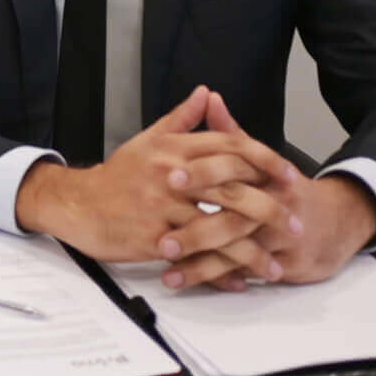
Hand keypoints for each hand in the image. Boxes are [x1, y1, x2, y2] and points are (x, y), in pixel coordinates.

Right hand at [15, 85, 301, 281]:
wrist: (79, 204)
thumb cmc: (118, 175)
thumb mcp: (148, 140)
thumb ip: (182, 119)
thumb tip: (206, 93)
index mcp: (173, 148)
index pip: (230, 148)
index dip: (265, 161)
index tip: (290, 176)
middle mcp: (171, 174)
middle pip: (233, 190)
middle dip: (271, 210)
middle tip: (296, 225)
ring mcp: (163, 208)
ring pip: (220, 229)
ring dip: (253, 251)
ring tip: (276, 266)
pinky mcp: (155, 238)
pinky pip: (197, 258)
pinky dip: (221, 272)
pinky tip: (240, 281)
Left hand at [159, 92, 375, 290]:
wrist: (336, 223)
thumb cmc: (286, 189)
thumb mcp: (261, 159)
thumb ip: (230, 133)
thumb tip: (208, 98)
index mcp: (265, 173)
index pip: (234, 167)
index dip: (203, 170)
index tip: (169, 176)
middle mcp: (275, 204)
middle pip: (236, 216)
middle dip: (198, 229)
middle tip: (163, 238)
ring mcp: (280, 238)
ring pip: (238, 252)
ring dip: (201, 263)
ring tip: (167, 268)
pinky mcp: (283, 264)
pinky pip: (245, 272)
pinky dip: (217, 279)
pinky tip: (188, 282)